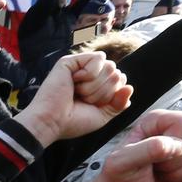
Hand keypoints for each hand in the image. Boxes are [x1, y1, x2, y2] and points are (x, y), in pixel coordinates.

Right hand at [15, 51, 130, 145]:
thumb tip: (129, 87)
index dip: (112, 94)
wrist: (52, 122)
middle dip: (103, 91)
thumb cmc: (72, 122)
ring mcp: (80, 67)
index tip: (92, 105)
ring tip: (77, 92)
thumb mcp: (102, 116)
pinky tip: (75, 81)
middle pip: (116, 73)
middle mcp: (89, 75)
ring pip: (109, 66)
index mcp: (96, 86)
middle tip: (83, 99)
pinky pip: (98, 58)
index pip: (120, 80)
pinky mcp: (71, 61)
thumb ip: (119, 103)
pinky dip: (90, 73)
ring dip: (95, 85)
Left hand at [81, 110, 181, 181]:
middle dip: (179, 162)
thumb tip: (177, 145)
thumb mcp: (122, 164)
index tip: (155, 158)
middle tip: (157, 169)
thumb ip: (147, 149)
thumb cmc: (117, 181)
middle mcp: (177, 129)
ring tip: (163, 175)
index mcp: (158, 121)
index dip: (177, 144)